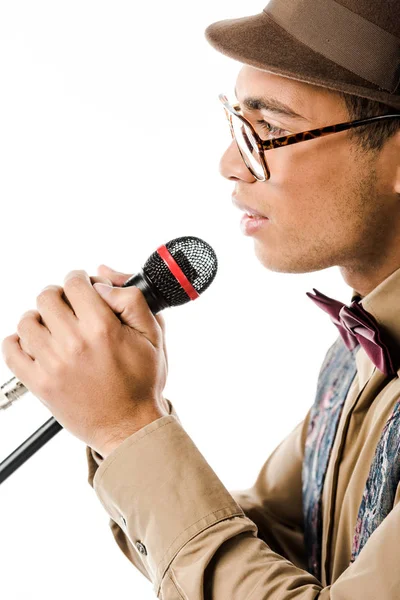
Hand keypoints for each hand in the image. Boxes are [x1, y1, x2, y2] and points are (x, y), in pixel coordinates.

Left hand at [1, 267, 168, 456]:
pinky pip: (12, 352)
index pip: (75, 283)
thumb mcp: (153, 336)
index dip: (81, 279)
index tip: (85, 288)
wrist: (130, 427)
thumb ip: (132, 300)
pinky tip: (36, 344)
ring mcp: (53, 365)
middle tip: (70, 307)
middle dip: (59, 295)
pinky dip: (18, 342)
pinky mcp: (40, 384)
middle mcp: (74, 344)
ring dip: (39, 317)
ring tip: (53, 326)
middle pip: (47, 297)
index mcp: (102, 328)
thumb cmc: (142, 383)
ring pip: (27, 321)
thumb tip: (104, 281)